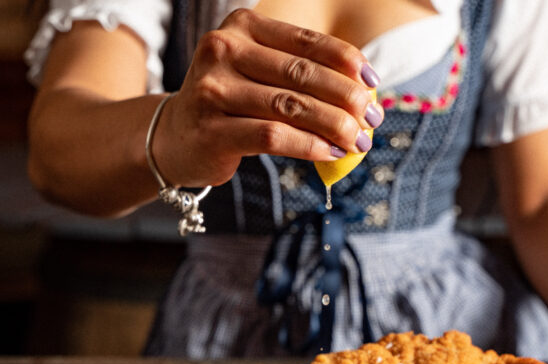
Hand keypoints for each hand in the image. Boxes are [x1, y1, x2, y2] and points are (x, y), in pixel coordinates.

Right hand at [151, 9, 382, 187]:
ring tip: (358, 140)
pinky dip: (309, 146)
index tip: (373, 82)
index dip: (346, 61)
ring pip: (291, 106)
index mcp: (242, 27)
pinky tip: (331, 153)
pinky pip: (273, 136)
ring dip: (334, 125)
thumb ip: (299, 75)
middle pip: (302, 74)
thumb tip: (363, 93)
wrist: (174, 137)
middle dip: (347, 98)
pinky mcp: (213, 130)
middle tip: (373, 118)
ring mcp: (214, 90)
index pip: (306, 41)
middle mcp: (223, 50)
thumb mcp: (257, 74)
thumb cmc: (230, 104)